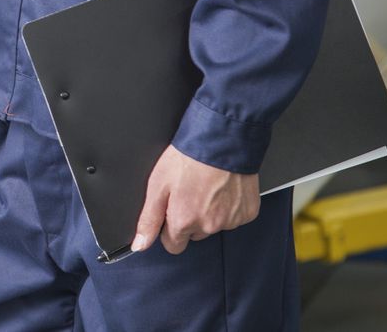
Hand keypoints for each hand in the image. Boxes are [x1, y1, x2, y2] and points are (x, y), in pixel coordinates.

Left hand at [132, 145, 259, 254]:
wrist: (222, 141)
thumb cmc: (188, 159)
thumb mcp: (157, 185)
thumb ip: (149, 219)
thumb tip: (139, 245)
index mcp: (184, 222)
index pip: (173, 245)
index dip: (169, 229)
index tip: (172, 210)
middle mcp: (209, 226)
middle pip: (194, 235)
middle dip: (190, 219)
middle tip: (190, 192)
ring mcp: (231, 220)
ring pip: (215, 226)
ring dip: (210, 213)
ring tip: (207, 187)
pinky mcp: (247, 212)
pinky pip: (234, 217)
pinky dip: (229, 206)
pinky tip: (223, 188)